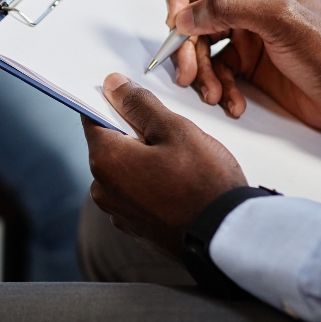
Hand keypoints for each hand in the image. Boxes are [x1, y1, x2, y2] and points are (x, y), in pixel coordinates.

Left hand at [85, 73, 245, 256]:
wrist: (227, 236)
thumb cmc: (204, 182)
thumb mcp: (174, 129)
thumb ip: (139, 105)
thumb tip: (112, 85)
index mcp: (105, 161)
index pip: (93, 118)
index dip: (114, 104)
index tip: (136, 100)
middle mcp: (103, 190)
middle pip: (111, 145)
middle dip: (135, 134)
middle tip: (171, 135)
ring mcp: (119, 212)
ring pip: (126, 171)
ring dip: (145, 160)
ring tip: (181, 163)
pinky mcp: (137, 228)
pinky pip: (137, 194)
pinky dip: (152, 185)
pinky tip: (180, 185)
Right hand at [166, 0, 320, 131]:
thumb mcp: (279, 19)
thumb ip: (228, 9)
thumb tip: (184, 15)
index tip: (176, 18)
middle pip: (194, 8)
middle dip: (186, 42)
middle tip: (185, 70)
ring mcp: (244, 27)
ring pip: (199, 41)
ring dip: (199, 70)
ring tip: (212, 93)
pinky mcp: (245, 58)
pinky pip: (215, 68)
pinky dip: (218, 86)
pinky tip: (232, 102)